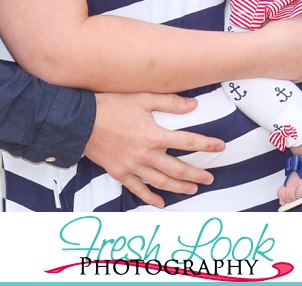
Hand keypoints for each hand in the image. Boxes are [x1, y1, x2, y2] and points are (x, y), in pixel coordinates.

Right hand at [84, 92, 225, 208]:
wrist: (81, 122)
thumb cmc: (111, 105)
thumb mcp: (142, 97)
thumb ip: (169, 102)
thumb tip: (193, 105)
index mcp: (154, 135)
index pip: (187, 142)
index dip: (206, 145)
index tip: (220, 147)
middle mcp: (146, 155)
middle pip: (177, 169)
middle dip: (196, 174)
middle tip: (209, 178)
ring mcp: (132, 166)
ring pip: (161, 182)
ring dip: (179, 188)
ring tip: (193, 189)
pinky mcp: (120, 173)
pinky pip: (138, 189)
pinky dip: (150, 198)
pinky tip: (160, 204)